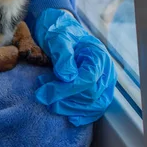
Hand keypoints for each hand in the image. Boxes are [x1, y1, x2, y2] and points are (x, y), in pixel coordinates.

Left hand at [33, 9, 116, 125]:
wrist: (59, 28)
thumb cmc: (58, 30)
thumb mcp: (58, 38)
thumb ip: (63, 56)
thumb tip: (68, 78)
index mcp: (98, 55)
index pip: (87, 80)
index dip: (66, 90)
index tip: (45, 92)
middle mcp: (105, 69)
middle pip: (92, 95)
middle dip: (66, 100)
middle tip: (42, 96)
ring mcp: (102, 80)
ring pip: (95, 104)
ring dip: (72, 108)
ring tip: (49, 103)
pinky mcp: (96, 88)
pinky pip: (96, 107)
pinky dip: (84, 114)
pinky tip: (72, 119)